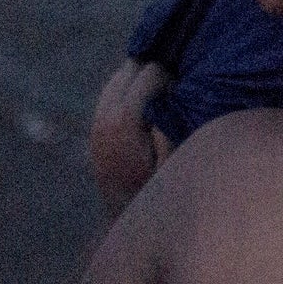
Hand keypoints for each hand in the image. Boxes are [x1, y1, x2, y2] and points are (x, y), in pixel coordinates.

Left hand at [89, 59, 169, 215]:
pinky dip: (131, 86)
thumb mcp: (175, 161)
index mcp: (124, 120)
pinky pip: (113, 89)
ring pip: (120, 76)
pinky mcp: (97, 126)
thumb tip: (174, 93)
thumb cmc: (158, 188)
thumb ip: (174, 125)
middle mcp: (105, 115)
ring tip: (165, 90)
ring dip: (143, 78)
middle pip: (132, 67)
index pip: (151, 72)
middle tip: (177, 87)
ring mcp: (97, 120)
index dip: (174, 76)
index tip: (186, 91)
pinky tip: (148, 97)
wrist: (127, 216)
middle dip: (157, 71)